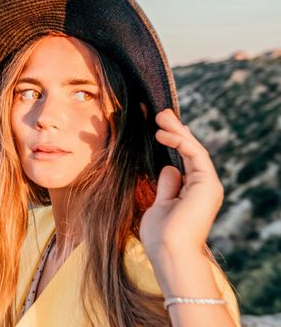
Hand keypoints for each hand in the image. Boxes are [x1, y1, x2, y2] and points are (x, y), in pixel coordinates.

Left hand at [139, 109, 223, 257]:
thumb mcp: (160, 205)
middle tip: (162, 113)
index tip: (162, 129)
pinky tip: (163, 133)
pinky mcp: (208, 183)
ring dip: (177, 130)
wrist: (170, 253)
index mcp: (193, 192)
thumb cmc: (161, 236)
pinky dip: (180, 141)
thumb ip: (167, 186)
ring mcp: (208, 185)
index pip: (186, 161)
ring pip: (195, 149)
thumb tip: (170, 167)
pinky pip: (196, 155)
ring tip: (161, 116)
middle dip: (176, 131)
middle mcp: (203, 187)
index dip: (175, 142)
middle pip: (191, 152)